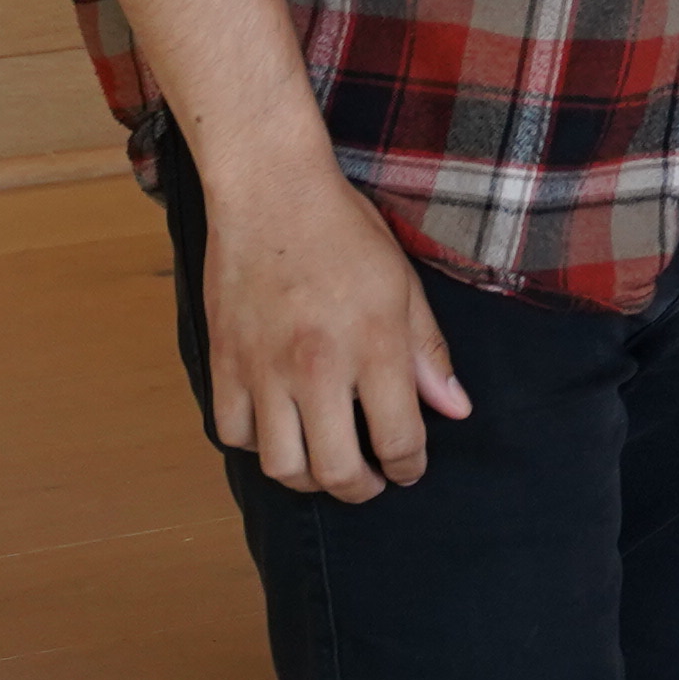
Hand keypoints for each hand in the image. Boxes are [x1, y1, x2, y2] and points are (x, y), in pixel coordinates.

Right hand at [199, 144, 469, 497]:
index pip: (398, 440)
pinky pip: (232, 433)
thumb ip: (428, 352)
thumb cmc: (343, 229)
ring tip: (324, 465)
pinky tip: (277, 429)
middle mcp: (317, 366)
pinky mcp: (224, 361)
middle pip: (337, 471)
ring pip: (282, 466)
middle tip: (371, 481)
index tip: (409, 468)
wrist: (270, 189)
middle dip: (362, 490)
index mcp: (373, 344)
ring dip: (308, 479)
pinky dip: (255, 443)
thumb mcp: (404, 283)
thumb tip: (455, 409)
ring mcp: (264, 367)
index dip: (409, 467)